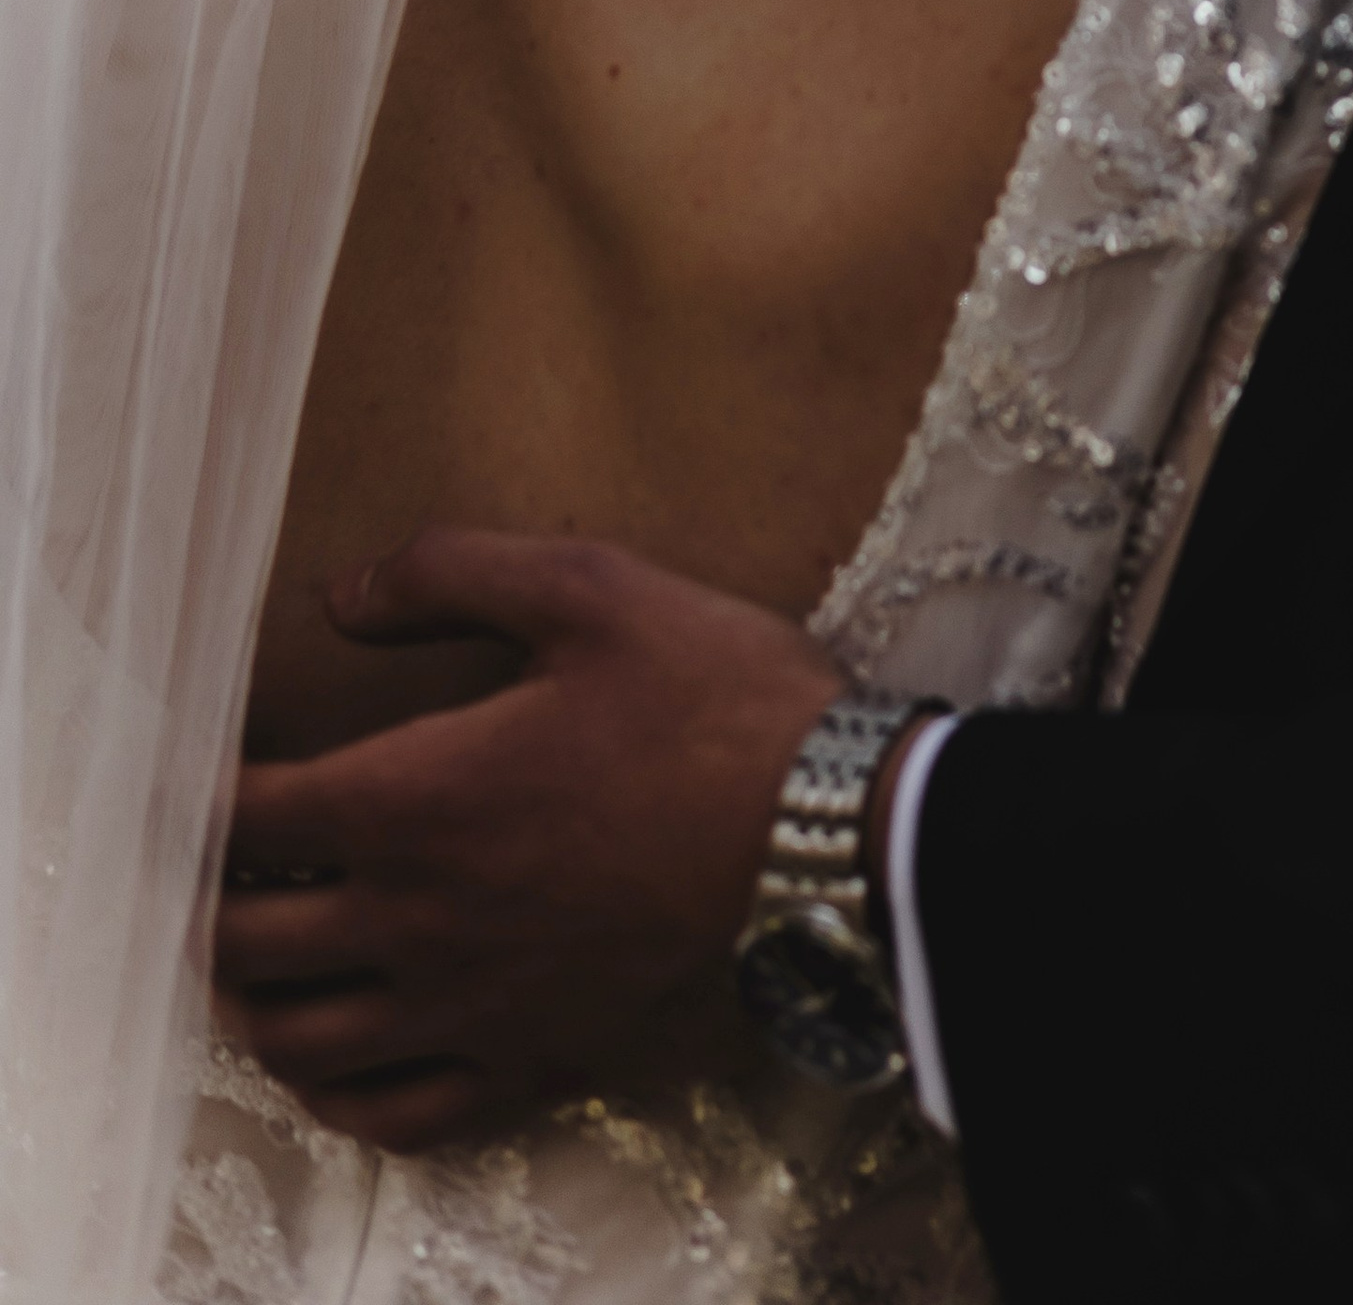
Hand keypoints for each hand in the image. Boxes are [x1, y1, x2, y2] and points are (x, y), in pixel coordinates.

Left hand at [215, 528, 843, 1152]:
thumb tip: (337, 595)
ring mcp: (469, 1002)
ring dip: (254, 998)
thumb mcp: (588, 584)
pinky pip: (394, 1113)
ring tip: (262, 951)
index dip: (197, 794)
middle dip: (204, 901)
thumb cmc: (709, 692)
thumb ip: (448, 572)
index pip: (246, 819)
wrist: (824, 819)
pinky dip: (340, 1090)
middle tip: (215, 863)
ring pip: (298, 1041)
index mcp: (417, 797)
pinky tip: (344, 1047)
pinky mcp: (528, 1054)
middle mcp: (418, 916)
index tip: (194, 771)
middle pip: (242, 944)